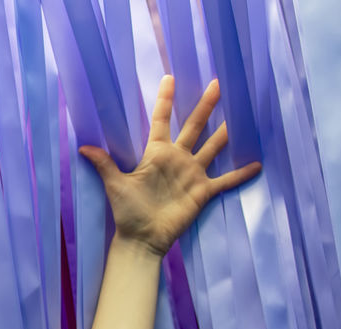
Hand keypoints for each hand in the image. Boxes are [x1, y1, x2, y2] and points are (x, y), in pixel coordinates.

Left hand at [79, 77, 260, 257]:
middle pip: (193, 127)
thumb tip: (82, 147)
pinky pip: (226, 181)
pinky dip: (241, 174)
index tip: (169, 78)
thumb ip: (104, 164)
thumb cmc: (128, 212)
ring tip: (242, 115)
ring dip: (226, 133)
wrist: (142, 238)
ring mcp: (192, 174)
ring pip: (213, 148)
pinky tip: (258, 164)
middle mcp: (177, 159)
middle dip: (204, 106)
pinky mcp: (203, 191)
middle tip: (216, 83)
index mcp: (156, 154)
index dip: (165, 100)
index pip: (161, 121)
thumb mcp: (115, 185)